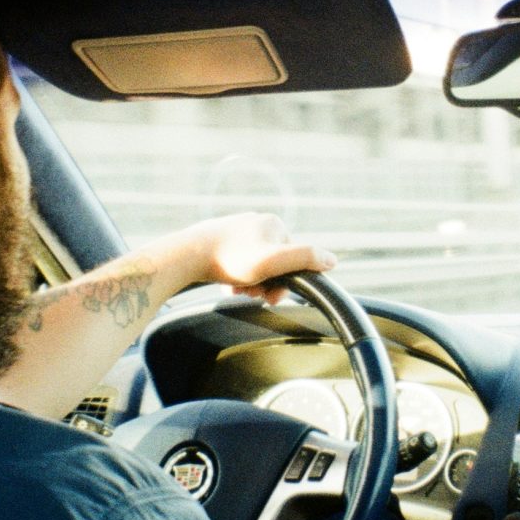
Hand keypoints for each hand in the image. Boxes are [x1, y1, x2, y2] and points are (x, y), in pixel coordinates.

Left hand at [171, 213, 336, 304]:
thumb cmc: (230, 259)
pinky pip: (237, 263)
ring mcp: (237, 229)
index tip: (270, 297)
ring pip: (254, 265)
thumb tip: (332, 260)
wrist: (187, 256)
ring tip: (237, 291)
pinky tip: (227, 286)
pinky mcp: (220, 239)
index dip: (285, 282)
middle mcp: (256, 222)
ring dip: (251, 283)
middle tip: (251, 295)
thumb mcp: (273, 262)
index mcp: (273, 224)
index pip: (293, 258)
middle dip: (266, 283)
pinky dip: (236, 278)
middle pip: (273, 263)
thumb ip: (305, 258)